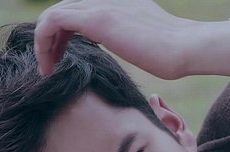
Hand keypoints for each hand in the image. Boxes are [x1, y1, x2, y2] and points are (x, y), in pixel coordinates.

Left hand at [35, 0, 229, 78]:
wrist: (186, 47)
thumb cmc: (175, 55)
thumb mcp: (148, 43)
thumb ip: (132, 40)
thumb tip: (132, 53)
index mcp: (119, 3)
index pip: (81, 10)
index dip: (65, 34)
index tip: (64, 58)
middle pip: (64, 9)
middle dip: (51, 38)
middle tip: (51, 65)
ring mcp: (101, 5)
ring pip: (54, 13)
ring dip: (44, 42)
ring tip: (47, 68)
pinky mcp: (97, 18)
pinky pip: (53, 21)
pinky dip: (43, 41)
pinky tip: (49, 65)